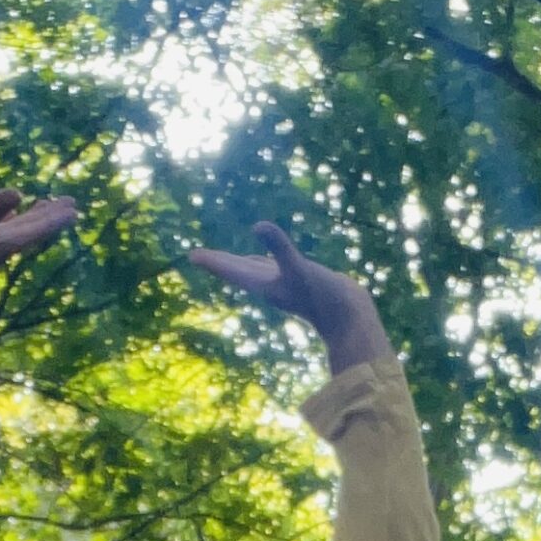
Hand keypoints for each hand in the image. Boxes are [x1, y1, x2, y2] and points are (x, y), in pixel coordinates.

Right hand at [0, 187, 78, 342]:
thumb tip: (18, 193)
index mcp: (6, 244)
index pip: (37, 229)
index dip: (55, 218)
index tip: (74, 210)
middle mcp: (1, 245)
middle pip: (33, 228)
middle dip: (51, 216)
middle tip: (71, 204)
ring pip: (16, 227)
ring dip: (33, 215)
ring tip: (46, 203)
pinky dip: (7, 216)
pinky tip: (11, 210)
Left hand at [189, 221, 393, 373]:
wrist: (348, 316)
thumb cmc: (322, 295)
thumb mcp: (298, 267)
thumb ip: (278, 247)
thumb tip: (259, 225)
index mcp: (264, 285)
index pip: (232, 270)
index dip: (213, 261)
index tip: (192, 255)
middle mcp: (270, 287)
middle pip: (238, 272)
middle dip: (218, 263)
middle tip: (197, 257)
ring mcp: (284, 285)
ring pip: (254, 271)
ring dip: (237, 264)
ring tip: (222, 259)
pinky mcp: (298, 281)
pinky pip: (273, 269)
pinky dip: (262, 261)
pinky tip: (260, 259)